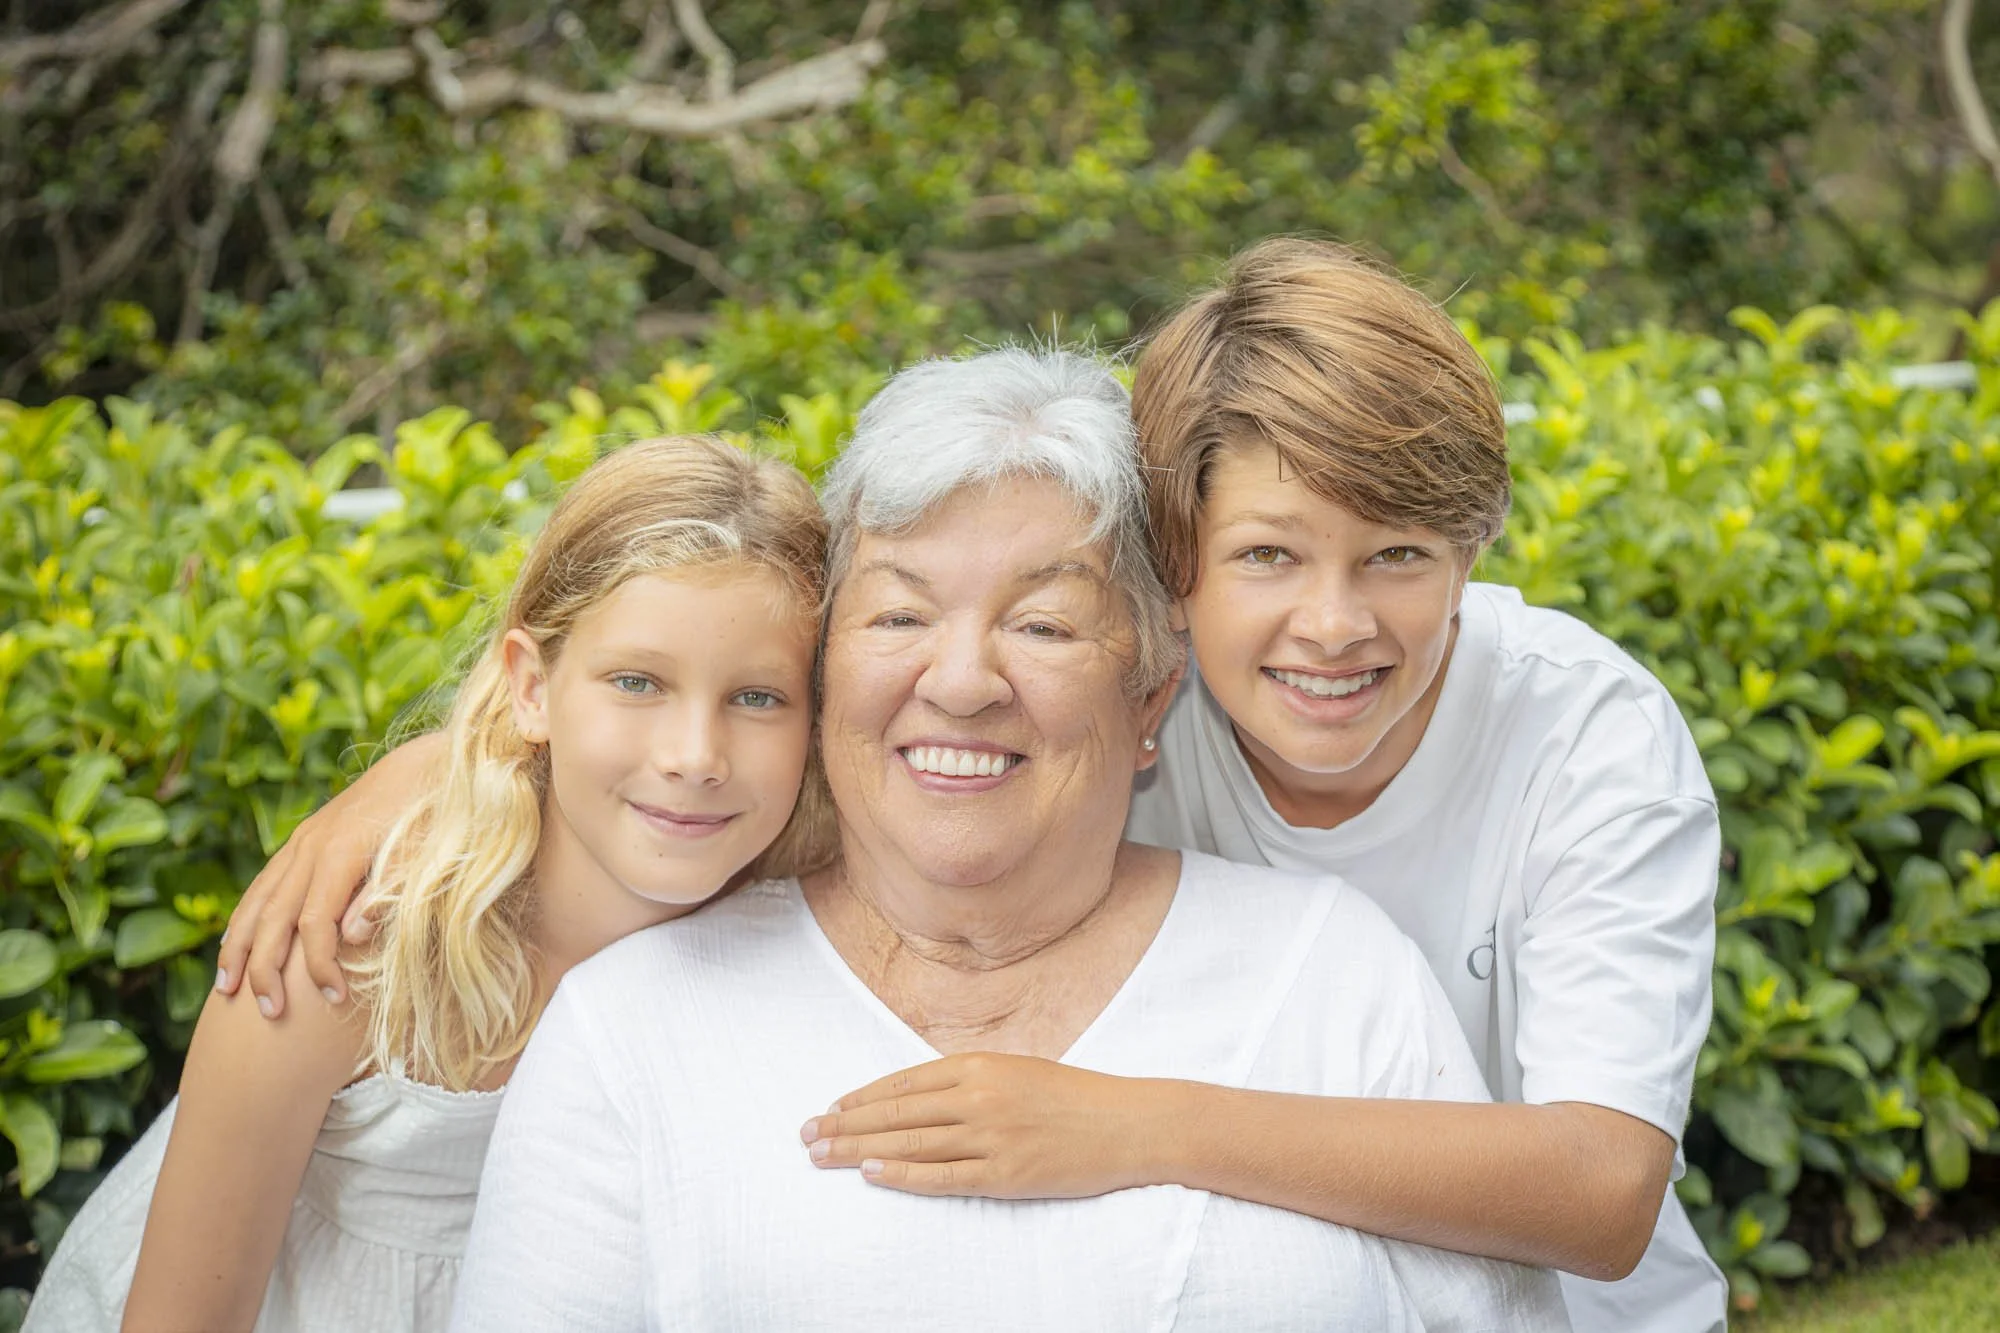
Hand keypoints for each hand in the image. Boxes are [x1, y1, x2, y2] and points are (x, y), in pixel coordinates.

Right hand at [214, 733, 443, 1016]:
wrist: (426, 762)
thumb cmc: (434, 812)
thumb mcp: (424, 851)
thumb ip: (388, 890)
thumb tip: (350, 934)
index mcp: (341, 852)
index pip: (315, 922)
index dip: (321, 965)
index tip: (334, 998)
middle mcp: (312, 846)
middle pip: (275, 917)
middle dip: (266, 968)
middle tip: (268, 1014)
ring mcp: (303, 841)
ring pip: (258, 900)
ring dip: (240, 947)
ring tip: (226, 990)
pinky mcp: (304, 839)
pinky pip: (264, 884)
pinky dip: (244, 917)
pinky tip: (234, 944)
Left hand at [798, 1052, 1166, 1198]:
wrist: (1128, 1124)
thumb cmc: (1072, 1097)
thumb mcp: (1017, 1070)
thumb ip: (969, 1079)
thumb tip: (916, 1096)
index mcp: (980, 1065)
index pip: (904, 1082)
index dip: (862, 1098)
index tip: (830, 1110)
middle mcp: (979, 1096)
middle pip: (897, 1113)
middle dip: (845, 1125)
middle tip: (806, 1136)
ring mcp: (990, 1137)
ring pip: (910, 1144)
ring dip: (859, 1151)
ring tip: (822, 1156)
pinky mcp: (1004, 1175)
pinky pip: (942, 1177)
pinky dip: (902, 1176)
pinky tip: (871, 1175)